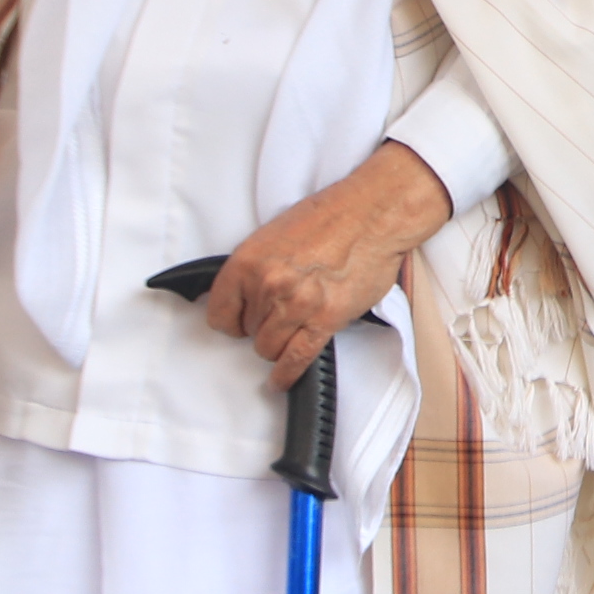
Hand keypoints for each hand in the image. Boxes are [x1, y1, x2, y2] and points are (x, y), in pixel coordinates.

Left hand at [202, 142, 452, 383]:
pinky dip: (286, 374)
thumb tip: (247, 296)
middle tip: (280, 313)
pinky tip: (281, 380)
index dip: (231, 320)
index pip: (220, 313)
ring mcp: (297, 305)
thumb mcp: (274, 234)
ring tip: (288, 334)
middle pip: (248, 332)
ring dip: (276, 345)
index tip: (239, 321)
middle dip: (261, 327)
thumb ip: (256, 268)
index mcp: (249, 261)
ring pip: (268, 349)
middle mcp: (268, 285)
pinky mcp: (325, 320)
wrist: (374, 213)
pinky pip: (296, 358)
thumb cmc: (331, 216)